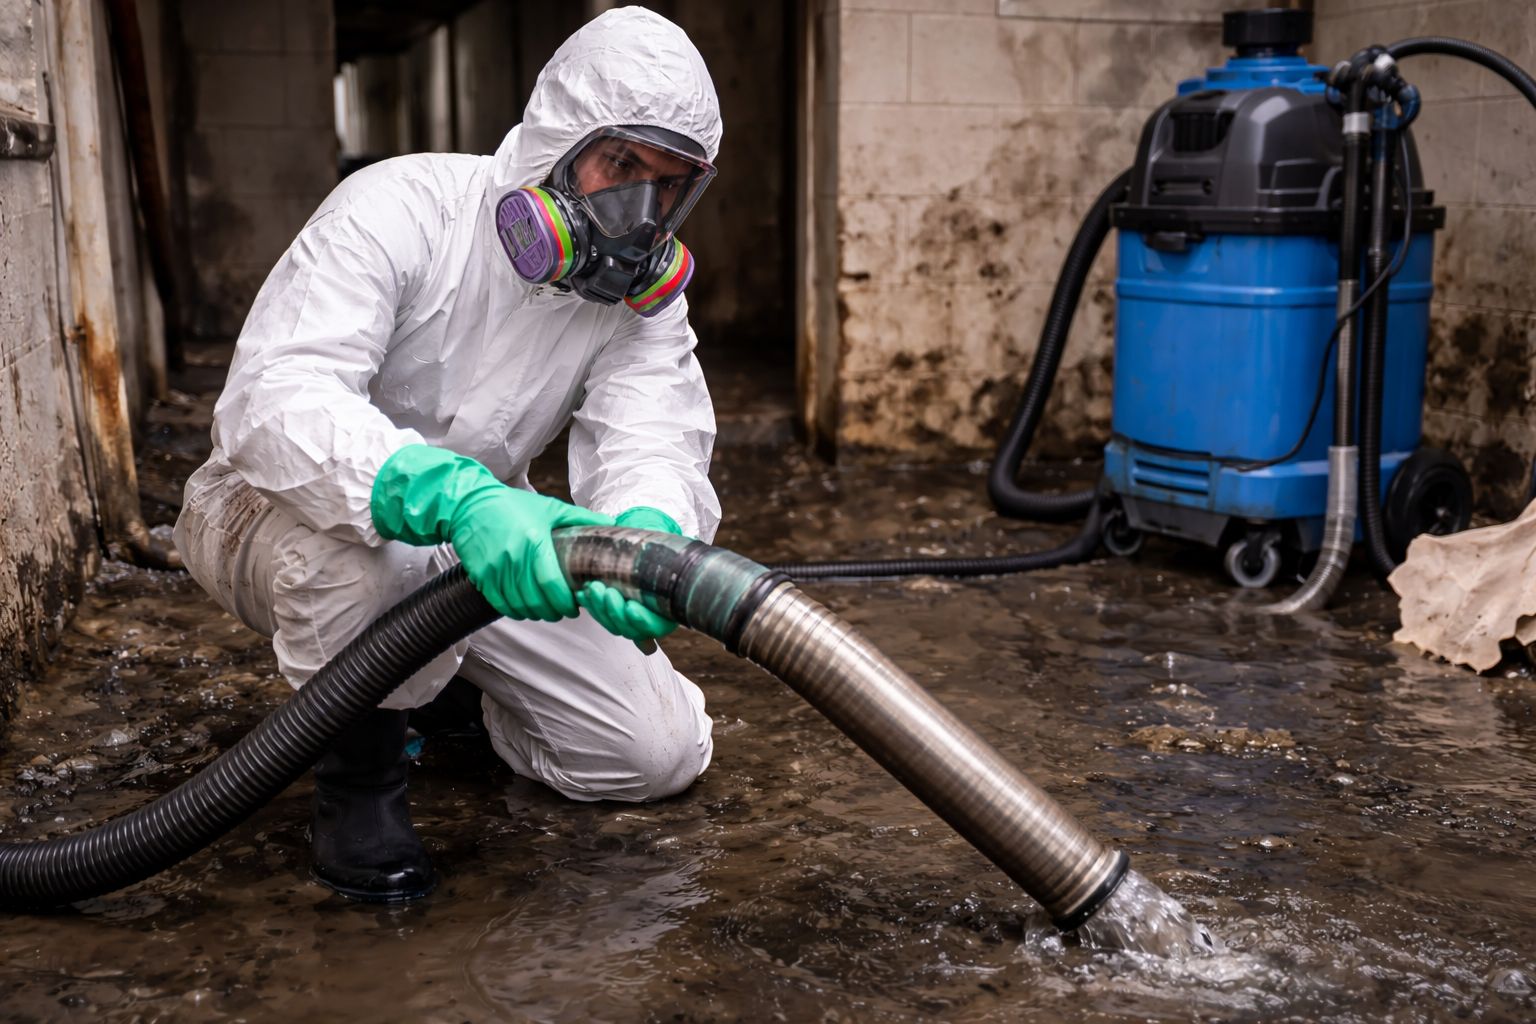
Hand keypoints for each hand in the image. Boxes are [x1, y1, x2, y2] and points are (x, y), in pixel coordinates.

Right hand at [371, 445, 612, 620]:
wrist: (470, 505)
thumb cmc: (513, 506)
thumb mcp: (549, 508)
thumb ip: (580, 518)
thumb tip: (611, 523)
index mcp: (534, 542)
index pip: (552, 584)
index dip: (565, 601)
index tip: (575, 605)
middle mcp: (513, 559)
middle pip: (537, 601)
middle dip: (554, 611)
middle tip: (564, 610)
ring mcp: (495, 570)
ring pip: (520, 606)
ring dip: (536, 613)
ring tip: (547, 609)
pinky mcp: (481, 577)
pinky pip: (501, 604)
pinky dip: (516, 611)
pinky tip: (525, 608)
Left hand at [578, 505, 686, 649]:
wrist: (644, 549)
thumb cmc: (658, 552)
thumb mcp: (665, 555)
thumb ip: (669, 562)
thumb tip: (676, 560)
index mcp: (669, 610)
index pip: (657, 627)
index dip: (643, 621)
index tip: (631, 606)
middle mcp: (650, 620)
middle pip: (631, 629)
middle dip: (615, 612)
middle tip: (606, 591)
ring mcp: (630, 619)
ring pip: (614, 626)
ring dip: (600, 609)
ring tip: (593, 587)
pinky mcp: (612, 613)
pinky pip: (600, 617)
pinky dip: (590, 606)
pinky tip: (582, 593)